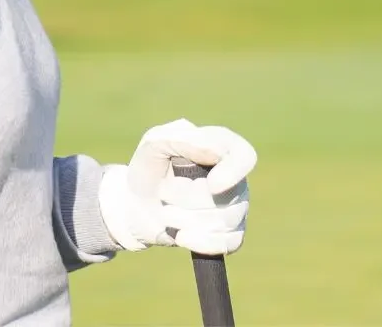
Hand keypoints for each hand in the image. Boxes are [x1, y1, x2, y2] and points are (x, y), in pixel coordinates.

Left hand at [98, 118, 255, 254]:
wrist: (137, 206)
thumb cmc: (148, 168)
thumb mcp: (154, 144)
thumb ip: (181, 138)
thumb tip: (214, 153)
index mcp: (221, 145)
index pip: (244, 156)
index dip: (233, 172)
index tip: (212, 185)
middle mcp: (235, 175)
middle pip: (227, 195)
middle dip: (187, 198)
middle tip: (163, 192)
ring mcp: (236, 206)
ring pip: (224, 221)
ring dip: (186, 219)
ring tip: (166, 212)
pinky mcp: (230, 234)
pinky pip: (228, 244)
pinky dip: (200, 242)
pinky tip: (181, 236)